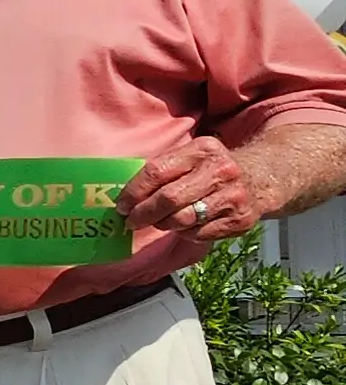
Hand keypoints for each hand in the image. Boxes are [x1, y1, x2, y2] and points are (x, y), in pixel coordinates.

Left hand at [118, 137, 258, 242]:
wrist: (262, 177)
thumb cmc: (212, 168)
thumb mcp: (192, 155)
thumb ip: (163, 169)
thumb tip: (125, 196)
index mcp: (202, 150)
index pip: (157, 171)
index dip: (134, 192)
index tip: (121, 205)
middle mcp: (221, 172)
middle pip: (169, 199)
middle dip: (143, 214)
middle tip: (131, 221)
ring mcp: (234, 197)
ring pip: (183, 220)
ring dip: (163, 224)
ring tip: (157, 222)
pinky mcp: (240, 220)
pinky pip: (199, 234)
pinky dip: (185, 233)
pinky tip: (184, 225)